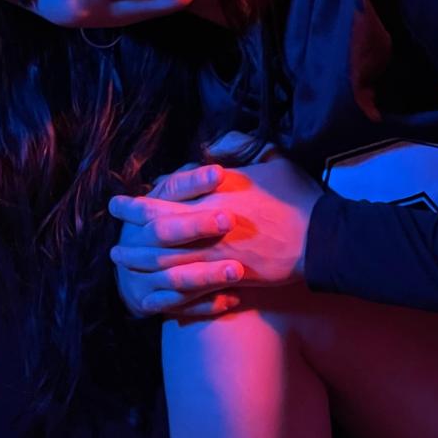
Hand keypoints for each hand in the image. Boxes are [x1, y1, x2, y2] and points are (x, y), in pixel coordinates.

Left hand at [108, 150, 323, 308]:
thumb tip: (216, 145)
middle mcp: (209, 223)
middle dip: (132, 238)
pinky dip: (171, 290)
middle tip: (115, 245)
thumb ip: (241, 147)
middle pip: (158, 232)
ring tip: (126, 266)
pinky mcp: (231, 276)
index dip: (138, 203)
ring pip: (168, 261)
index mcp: (215, 192)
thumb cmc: (298, 197)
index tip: (118, 204)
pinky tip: (157, 292)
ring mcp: (218, 252)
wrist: (322, 237)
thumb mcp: (272, 159)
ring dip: (142, 265)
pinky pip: (193, 286)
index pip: (165, 196)